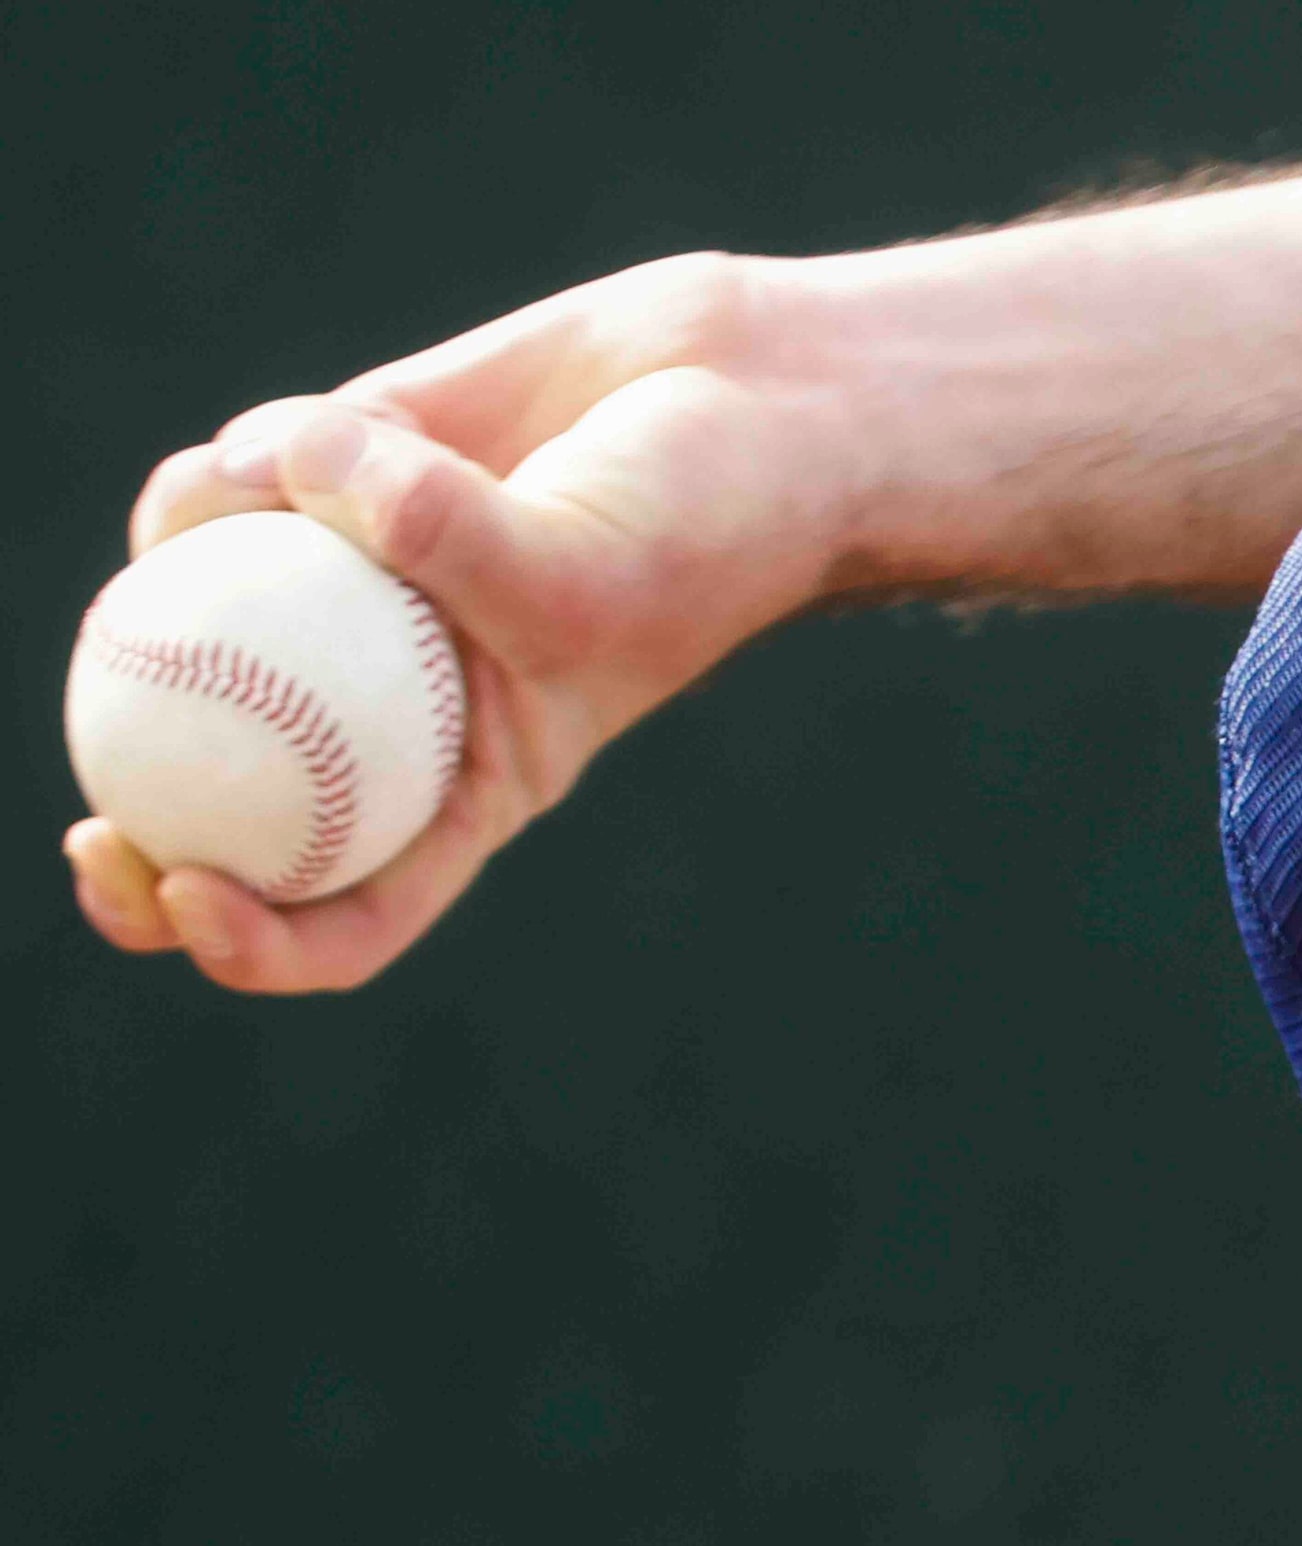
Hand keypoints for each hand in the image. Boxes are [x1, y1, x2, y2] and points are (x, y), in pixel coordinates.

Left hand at [66, 251, 869, 991]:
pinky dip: (233, 469)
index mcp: (467, 785)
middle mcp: (394, 706)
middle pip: (228, 804)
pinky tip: (307, 435)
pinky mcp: (340, 481)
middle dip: (137, 832)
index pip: (346, 910)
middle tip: (93, 816)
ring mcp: (354, 597)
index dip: (246, 938)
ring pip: (201, 621)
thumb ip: (436, 538)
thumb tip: (286, 470)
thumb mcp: (581, 575)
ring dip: (184, 568)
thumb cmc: (702, 527)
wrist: (750, 394)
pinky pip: (224, 496)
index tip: (185, 888)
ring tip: (257, 495)